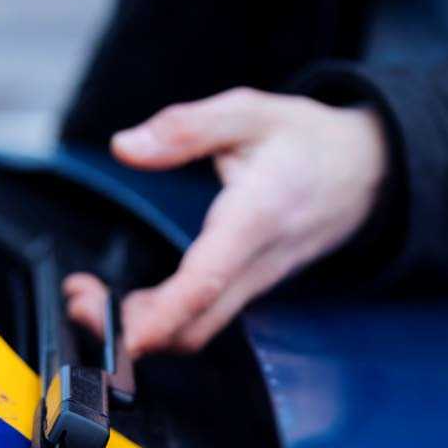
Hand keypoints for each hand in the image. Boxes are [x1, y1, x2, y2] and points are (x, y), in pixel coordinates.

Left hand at [64, 88, 385, 355]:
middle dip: (132, 330)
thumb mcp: (250, 112)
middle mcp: (258, 263)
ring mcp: (256, 283)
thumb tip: (128, 146)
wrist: (369, 171)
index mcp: (258, 217)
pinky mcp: (249, 289)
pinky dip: (161, 321)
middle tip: (78, 302)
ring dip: (142, 328)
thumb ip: (185, 128)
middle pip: (196, 324)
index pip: (209, 279)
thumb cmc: (309, 142)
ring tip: (89, 299)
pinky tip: (127, 304)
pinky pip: (204, 319)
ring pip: (198, 328)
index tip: (128, 335)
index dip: (166, 313)